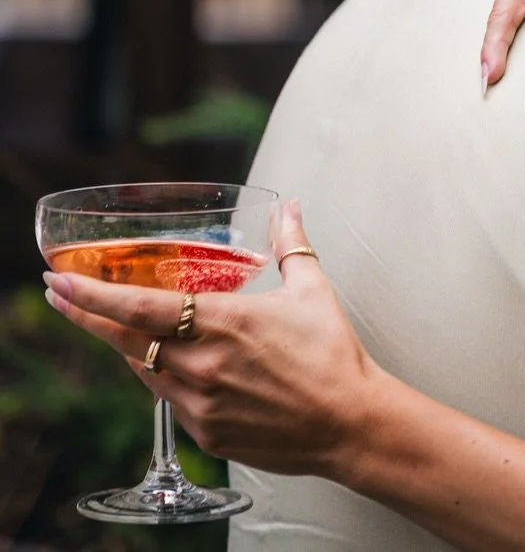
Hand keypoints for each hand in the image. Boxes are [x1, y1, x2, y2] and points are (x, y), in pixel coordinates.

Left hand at [43, 202, 378, 479]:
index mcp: (225, 321)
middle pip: (127, 340)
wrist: (348, 422)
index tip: (60, 282)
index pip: (141, 307)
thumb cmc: (332, 354)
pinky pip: (169, 399)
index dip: (93, 295)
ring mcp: (200, 403)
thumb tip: (289, 207)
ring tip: (119, 325)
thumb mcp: (312, 289)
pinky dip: (163, 376)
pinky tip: (173, 364)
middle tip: (63, 297)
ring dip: (128, 346)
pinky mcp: (205, 433)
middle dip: (92, 317)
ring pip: (144, 369)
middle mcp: (203, 364)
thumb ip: (291, 245)